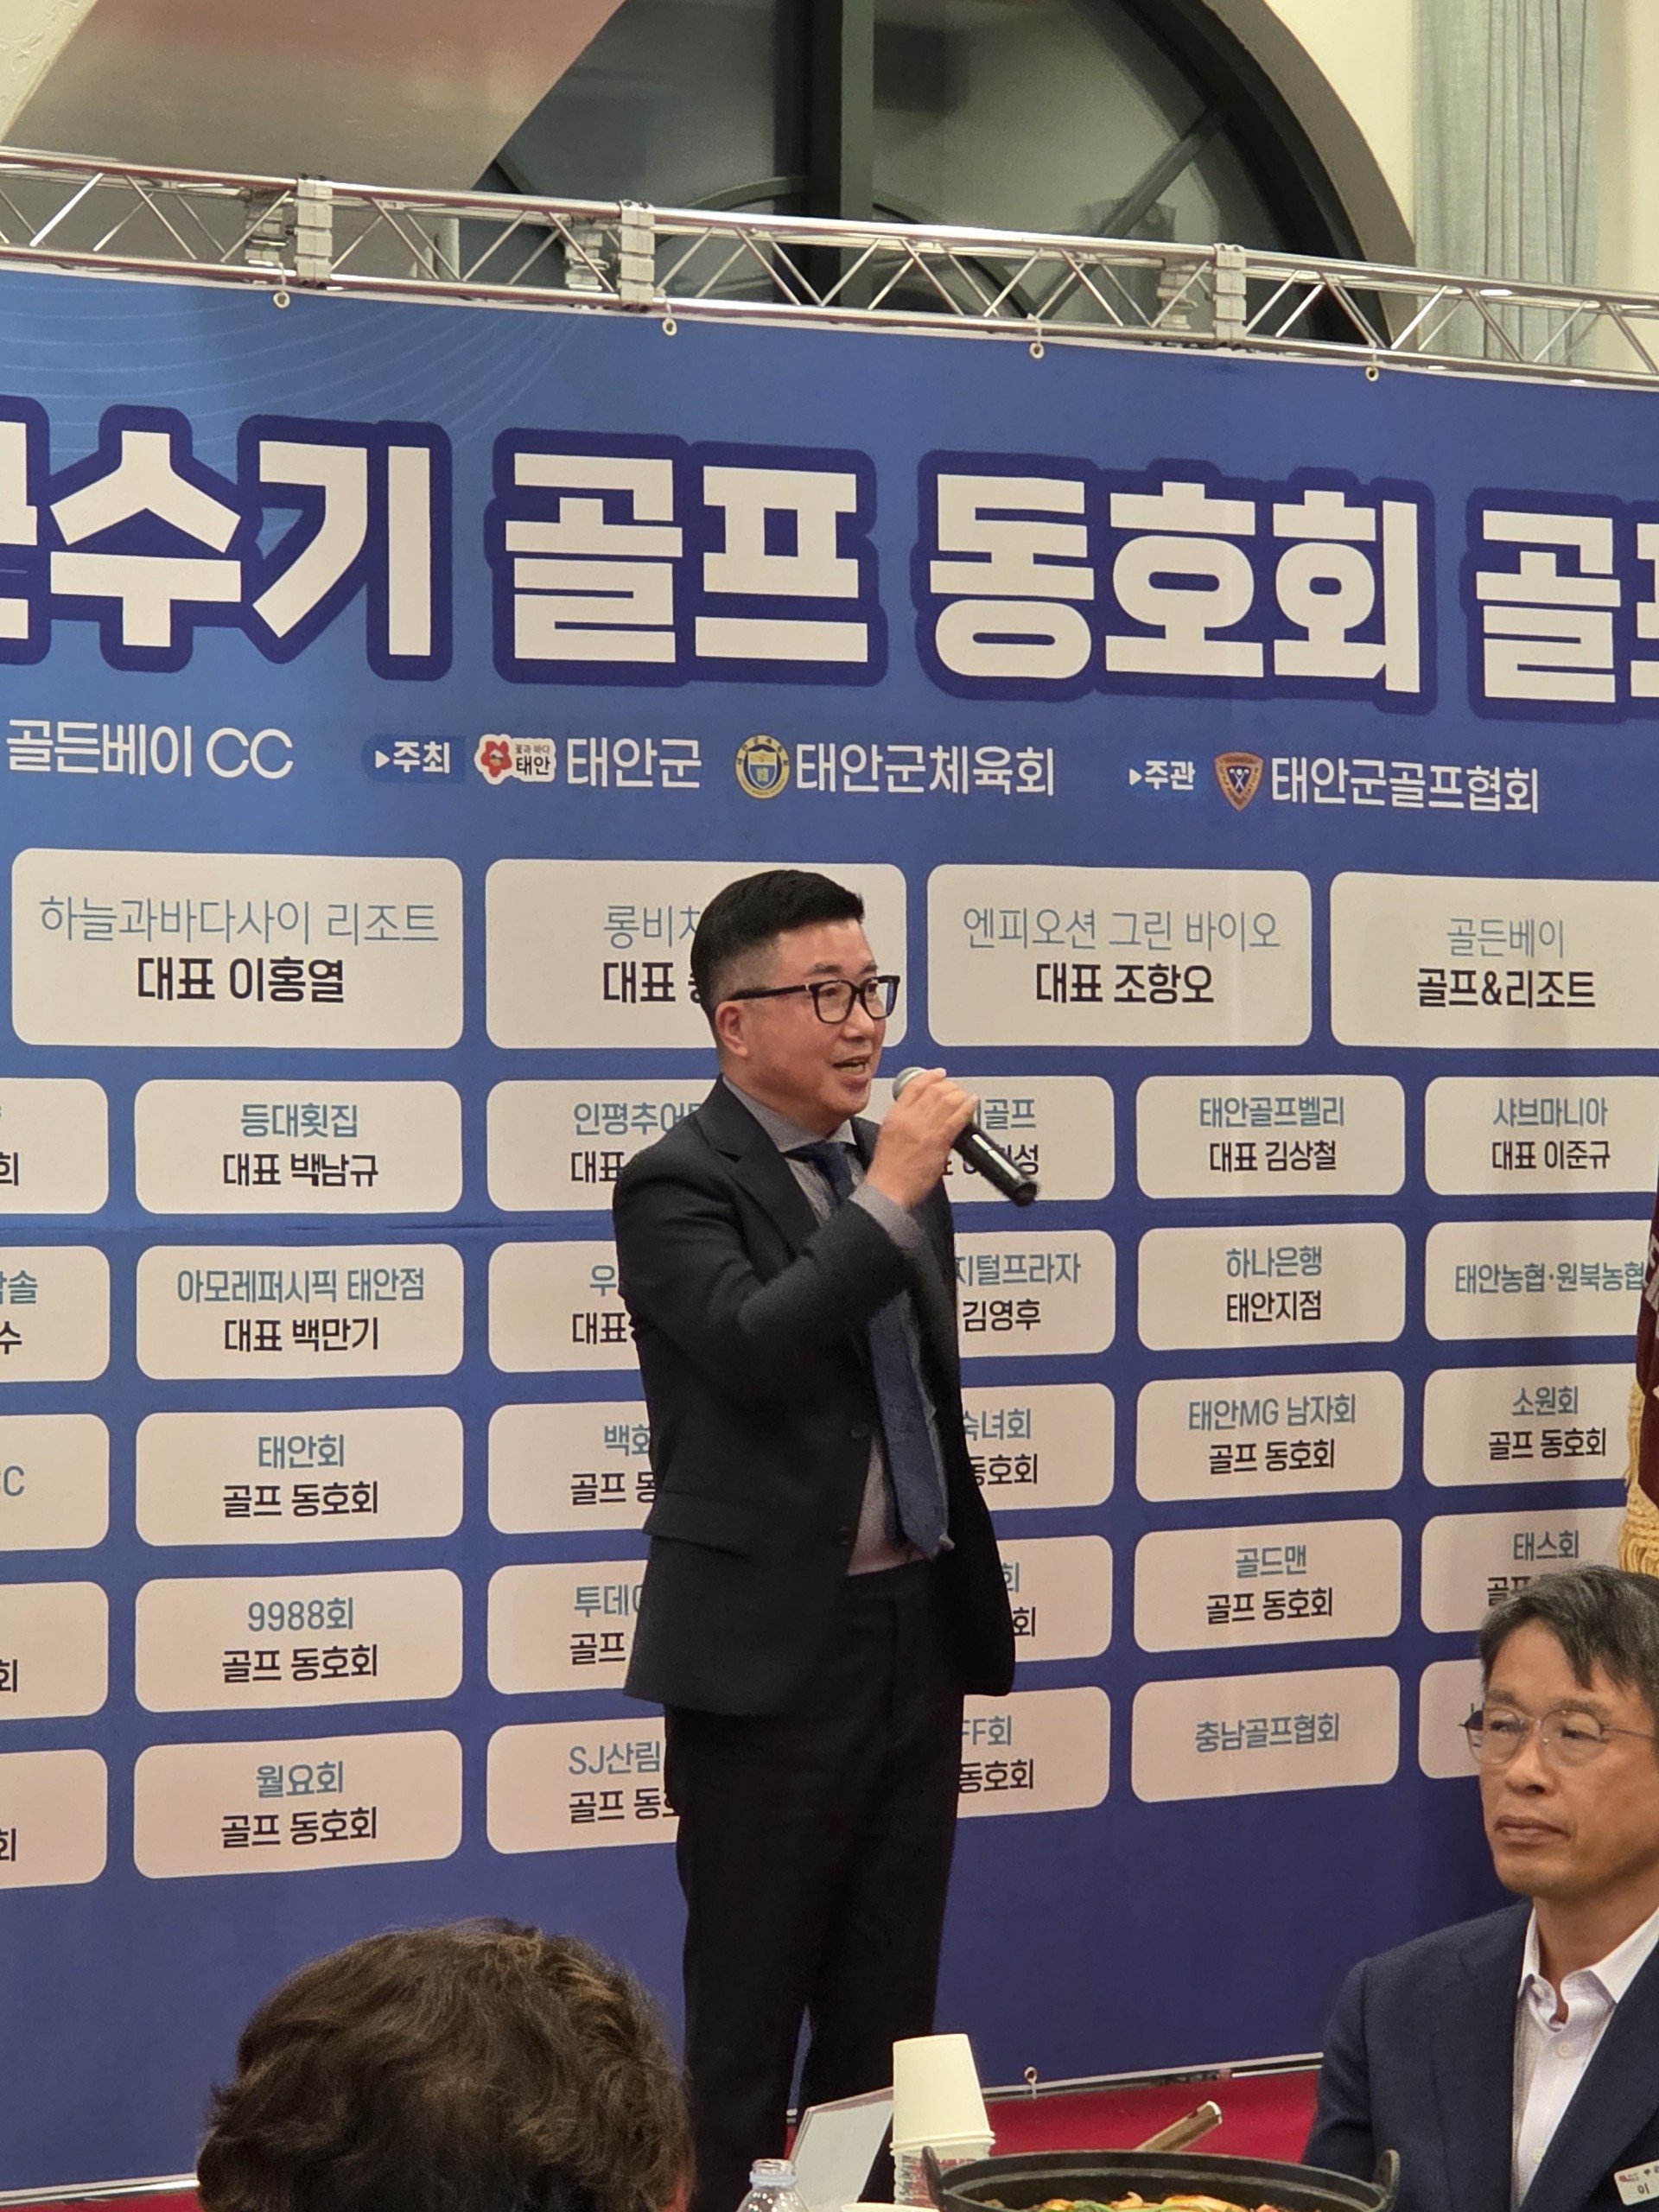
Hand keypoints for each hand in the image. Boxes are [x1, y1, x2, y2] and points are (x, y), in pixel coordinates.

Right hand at [864, 1068, 977, 1210]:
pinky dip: (967, 1108)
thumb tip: (921, 1111)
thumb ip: (904, 1120)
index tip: (939, 1074)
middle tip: (955, 1090)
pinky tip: (972, 1104)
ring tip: (965, 1098)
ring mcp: (926, 1129)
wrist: (888, 1189)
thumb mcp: (888, 1135)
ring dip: (960, 1095)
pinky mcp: (939, 1141)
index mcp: (896, 1115)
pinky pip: (957, 1118)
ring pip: (948, 1100)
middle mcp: (911, 1118)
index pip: (915, 1085)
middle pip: (935, 1089)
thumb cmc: (888, 1169)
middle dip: (949, 1086)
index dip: (930, 1076)